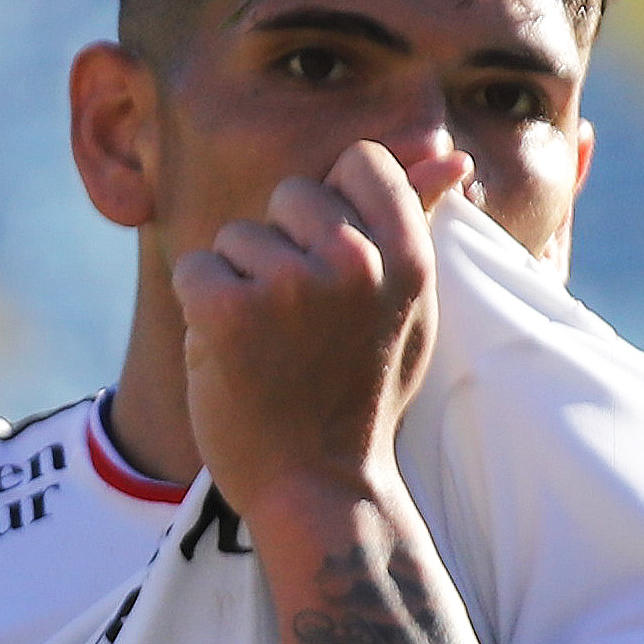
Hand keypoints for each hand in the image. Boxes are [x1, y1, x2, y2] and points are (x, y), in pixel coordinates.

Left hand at [175, 143, 470, 522]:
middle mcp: (355, 261)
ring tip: (271, 349)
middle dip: (283, 249)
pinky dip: (199, 313)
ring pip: (237, 236)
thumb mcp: (408, 309)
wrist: (318, 489)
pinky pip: (193, 269)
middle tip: (303, 327)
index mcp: (407, 255)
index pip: (360, 161)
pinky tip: (232, 358)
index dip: (335, 207)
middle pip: (291, 194)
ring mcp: (290, 284)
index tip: (334, 269)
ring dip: (240, 287)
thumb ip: (415, 224)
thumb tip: (450, 154)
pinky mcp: (228, 310)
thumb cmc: (360, 396)